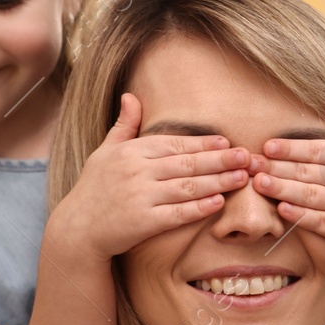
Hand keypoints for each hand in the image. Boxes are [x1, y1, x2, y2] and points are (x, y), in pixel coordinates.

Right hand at [48, 92, 253, 262]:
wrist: (78, 228)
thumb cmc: (94, 188)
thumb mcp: (105, 152)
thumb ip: (124, 126)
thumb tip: (130, 96)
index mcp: (130, 152)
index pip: (173, 144)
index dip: (202, 143)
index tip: (227, 142)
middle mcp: (136, 171)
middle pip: (186, 164)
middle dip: (219, 160)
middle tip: (246, 157)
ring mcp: (140, 197)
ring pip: (187, 187)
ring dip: (217, 182)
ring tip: (241, 177)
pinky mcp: (144, 222)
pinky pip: (178, 213)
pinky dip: (199, 208)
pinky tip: (219, 202)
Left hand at [248, 104, 324, 253]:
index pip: (320, 150)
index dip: (293, 148)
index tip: (268, 146)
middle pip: (311, 172)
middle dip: (278, 167)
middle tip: (251, 163)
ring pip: (312, 195)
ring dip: (284, 189)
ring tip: (258, 183)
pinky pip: (322, 221)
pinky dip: (301, 215)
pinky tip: (282, 209)